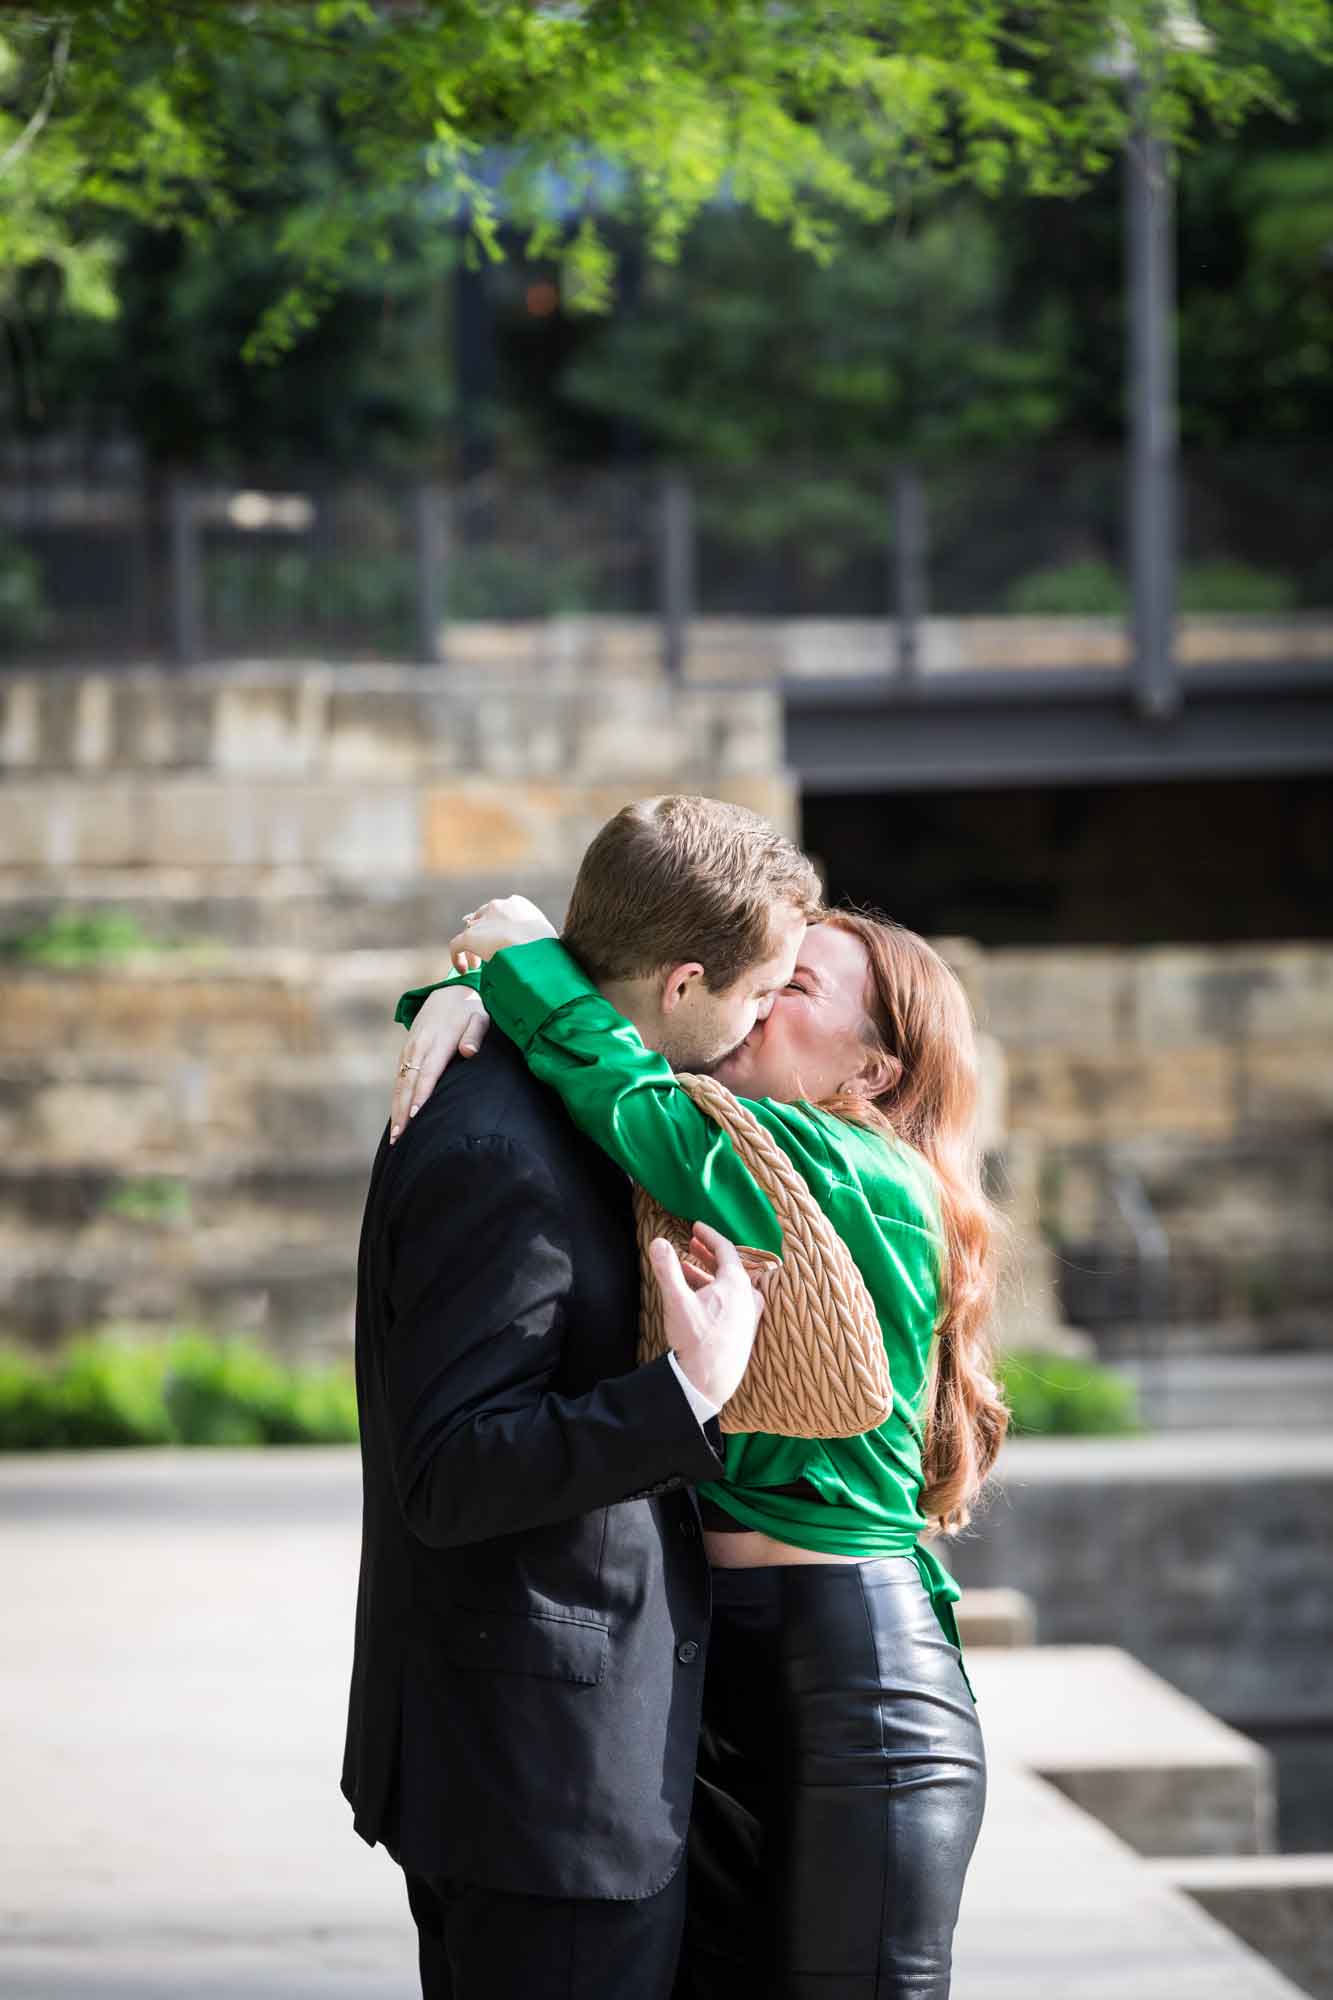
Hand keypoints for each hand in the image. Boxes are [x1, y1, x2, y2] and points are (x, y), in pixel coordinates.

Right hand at [390, 986, 491, 1142]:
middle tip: (400, 1138)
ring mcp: (410, 1049)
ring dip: (396, 1109)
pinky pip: (399, 1079)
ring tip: (395, 1137)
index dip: (421, 1096)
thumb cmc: (471, 1009)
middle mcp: (419, 1046)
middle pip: (408, 1084)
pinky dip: (396, 1099)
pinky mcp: (407, 1052)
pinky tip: (397, 1118)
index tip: (415, 1117)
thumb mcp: (481, 1016)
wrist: (451, 992)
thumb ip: (475, 1034)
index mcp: (438, 1041)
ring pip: (400, 1083)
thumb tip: (468, 1052)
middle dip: (402, 1112)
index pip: (428, 1073)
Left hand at [446, 895, 556, 970]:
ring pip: (470, 932)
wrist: (535, 951)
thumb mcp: (546, 940)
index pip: (500, 912)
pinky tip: (463, 970)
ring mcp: (483, 920)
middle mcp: (498, 906)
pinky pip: (456, 945)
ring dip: (471, 948)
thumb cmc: (548, 950)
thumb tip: (539, 956)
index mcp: (518, 904)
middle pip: (482, 918)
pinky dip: (457, 958)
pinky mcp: (470, 936)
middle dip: (482, 934)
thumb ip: (536, 940)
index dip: (497, 927)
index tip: (500, 941)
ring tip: (476, 966)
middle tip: (484, 952)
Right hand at [648, 1221, 762, 1410]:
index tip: (696, 1227)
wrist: (708, 1382)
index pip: (726, 1249)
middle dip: (708, 1253)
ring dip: (710, 1274)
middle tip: (692, 1244)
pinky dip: (717, 1293)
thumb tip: (658, 1242)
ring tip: (687, 1271)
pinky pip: (734, 1302)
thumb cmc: (696, 1342)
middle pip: (730, 1266)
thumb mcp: (677, 1302)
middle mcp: (747, 1297)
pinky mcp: (745, 1331)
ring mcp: (748, 1316)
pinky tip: (702, 1300)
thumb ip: (667, 1270)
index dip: (709, 1235)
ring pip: (731, 1285)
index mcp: (736, 1285)